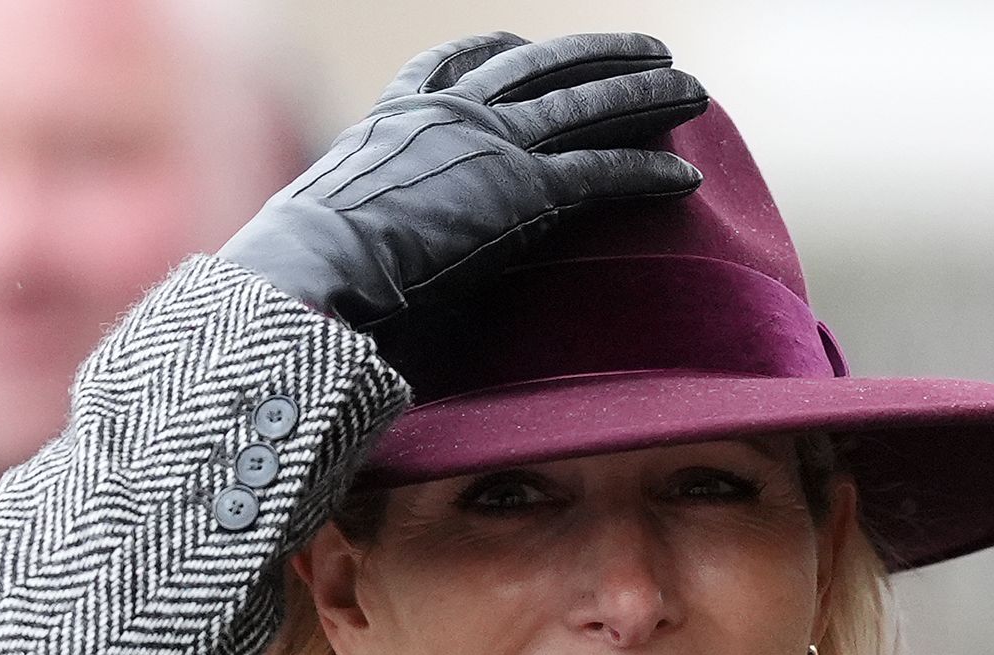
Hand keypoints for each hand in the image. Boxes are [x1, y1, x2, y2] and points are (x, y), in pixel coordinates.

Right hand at [220, 31, 707, 330]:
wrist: (311, 267)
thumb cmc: (301, 270)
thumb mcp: (321, 228)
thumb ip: (350, 228)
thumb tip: (327, 270)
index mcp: (395, 119)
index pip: (452, 63)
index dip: (495, 50)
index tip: (520, 44)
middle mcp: (448, 115)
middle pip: (541, 69)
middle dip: (600, 56)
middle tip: (649, 50)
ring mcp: (489, 146)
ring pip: (586, 106)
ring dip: (647, 94)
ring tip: (693, 90)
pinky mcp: (523, 191)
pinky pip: (602, 173)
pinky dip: (648, 171)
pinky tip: (687, 176)